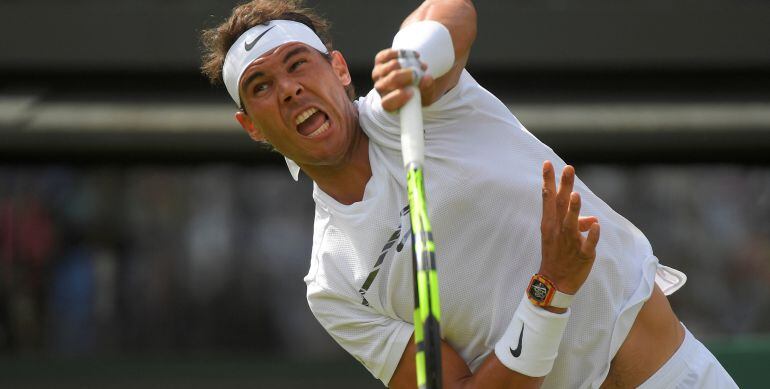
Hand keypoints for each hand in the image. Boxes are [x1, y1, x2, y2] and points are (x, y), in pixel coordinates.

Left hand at [371, 48, 435, 110]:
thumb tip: (427, 79)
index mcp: (389, 103)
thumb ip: (427, 89)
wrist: (412, 80)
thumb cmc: (418, 92)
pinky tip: (414, 56)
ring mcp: (378, 74)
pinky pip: (389, 54)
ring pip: (392, 65)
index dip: (398, 98)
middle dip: (406, 76)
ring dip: (409, 64)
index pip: (387, 103)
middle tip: (419, 74)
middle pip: (388, 81)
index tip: (412, 92)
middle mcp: (380, 89)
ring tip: (421, 67)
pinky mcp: (379, 60)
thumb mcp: (426, 95)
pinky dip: (403, 53)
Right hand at [539, 161, 599, 295]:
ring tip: (576, 195)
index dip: (548, 181)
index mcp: (550, 224)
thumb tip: (592, 220)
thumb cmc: (557, 255)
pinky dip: (591, 236)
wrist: (555, 282)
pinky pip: (588, 244)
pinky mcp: (582, 255)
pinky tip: (596, 226)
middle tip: (568, 168)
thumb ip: (577, 224)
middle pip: (560, 205)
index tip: (547, 164)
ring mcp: (569, 243)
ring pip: (571, 224)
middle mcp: (558, 230)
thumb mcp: (560, 237)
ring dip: (574, 210)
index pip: (549, 198)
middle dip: (563, 186)